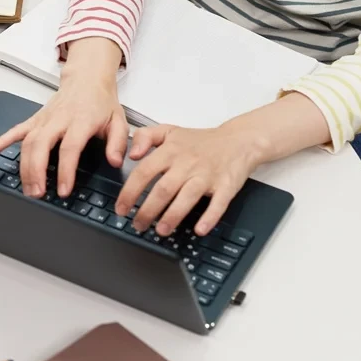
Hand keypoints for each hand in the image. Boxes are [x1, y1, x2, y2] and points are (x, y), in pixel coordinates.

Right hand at [0, 38, 126, 197]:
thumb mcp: (119, 121)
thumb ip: (118, 143)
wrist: (87, 78)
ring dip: (23, 166)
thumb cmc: (102, 102)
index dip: (65, 170)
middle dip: (36, 171)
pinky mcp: (35, 119)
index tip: (63, 190)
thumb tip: (115, 162)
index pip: (69, 148)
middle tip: (37, 193)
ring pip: (27, 141)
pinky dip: (2, 140)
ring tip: (26, 188)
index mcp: (81, 121)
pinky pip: (16, 129)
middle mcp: (59, 119)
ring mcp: (44, 119)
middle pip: (41, 145)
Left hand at [116, 123, 263, 237]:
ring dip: (172, 216)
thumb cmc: (201, 140)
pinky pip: (218, 204)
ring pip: (186, 198)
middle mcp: (187, 164)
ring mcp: (207, 176)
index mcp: (170, 152)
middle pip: (163, 190)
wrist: (238, 140)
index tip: (121, 208)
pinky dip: (209, 217)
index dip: (130, 192)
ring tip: (161, 230)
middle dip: (147, 210)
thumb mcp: (168, 131)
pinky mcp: (226, 186)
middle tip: (138, 224)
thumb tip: (131, 154)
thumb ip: (144, 137)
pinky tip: (199, 229)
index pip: (144, 172)